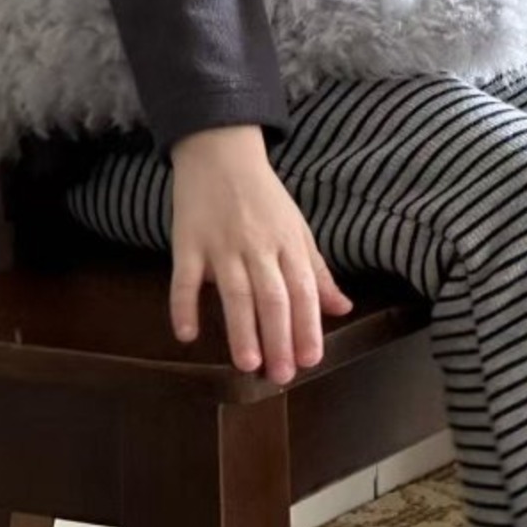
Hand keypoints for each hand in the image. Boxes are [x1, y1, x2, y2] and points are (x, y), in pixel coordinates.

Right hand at [168, 123, 354, 378]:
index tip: (311, 360)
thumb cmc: (263, 196)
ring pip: (234, 291)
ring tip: (248, 364)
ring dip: (242, 329)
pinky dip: (185, 306)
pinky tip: (187, 334)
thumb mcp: (296, 227)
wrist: (221, 151)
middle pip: (272, 296)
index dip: (307, 326)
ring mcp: (221, 244)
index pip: (303, 289)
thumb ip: (317, 271)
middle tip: (280, 376)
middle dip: (279, 338)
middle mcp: (258, 244)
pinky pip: (185, 278)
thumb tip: (342, 309)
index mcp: (288, 241)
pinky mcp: (188, 242)